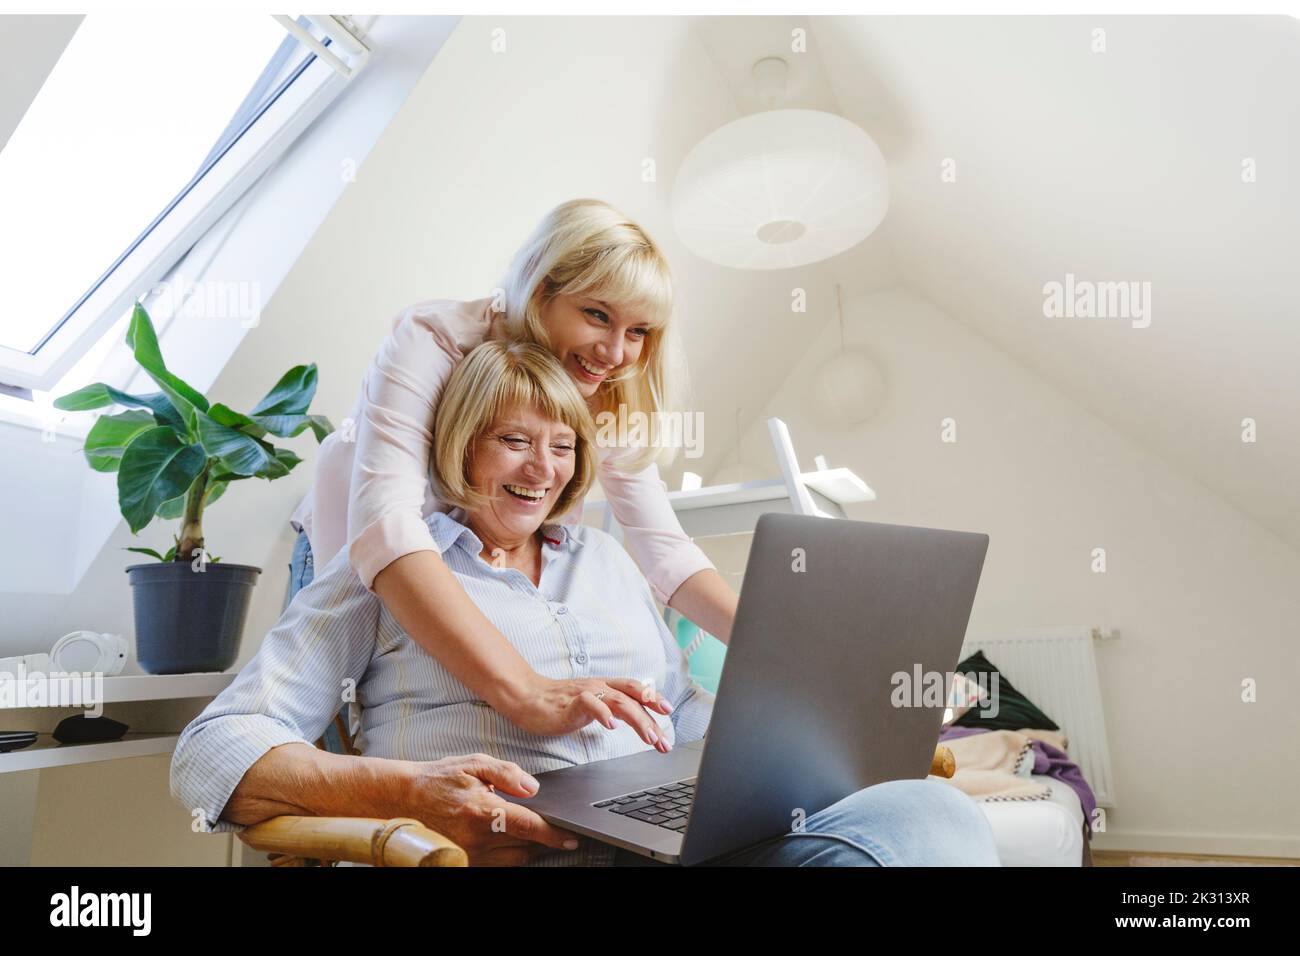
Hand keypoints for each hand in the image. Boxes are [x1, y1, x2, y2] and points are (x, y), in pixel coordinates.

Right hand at [402, 753, 581, 865]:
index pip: (526, 826)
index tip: (570, 837)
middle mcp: (474, 837)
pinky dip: (512, 856)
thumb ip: (507, 773)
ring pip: (514, 859)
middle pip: (525, 845)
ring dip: (530, 849)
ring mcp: (469, 854)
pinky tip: (514, 843)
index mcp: (480, 810)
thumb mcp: (474, 763)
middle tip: (555, 830)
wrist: (405, 798)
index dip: (552, 834)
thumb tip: (533, 788)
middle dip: (544, 839)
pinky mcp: (465, 862)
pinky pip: (498, 865)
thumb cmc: (440, 779)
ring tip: (534, 834)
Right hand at [502, 675, 674, 748]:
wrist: (526, 697)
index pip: (635, 688)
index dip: (653, 698)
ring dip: (637, 720)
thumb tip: (630, 718)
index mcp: (605, 686)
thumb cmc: (558, 703)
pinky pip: (591, 704)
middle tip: (663, 742)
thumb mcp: (590, 704)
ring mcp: (586, 692)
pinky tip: (613, 726)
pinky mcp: (571, 702)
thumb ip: (609, 707)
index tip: (668, 712)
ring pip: (619, 701)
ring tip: (649, 738)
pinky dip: (604, 714)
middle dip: (652, 720)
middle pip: (633, 698)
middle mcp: (599, 686)